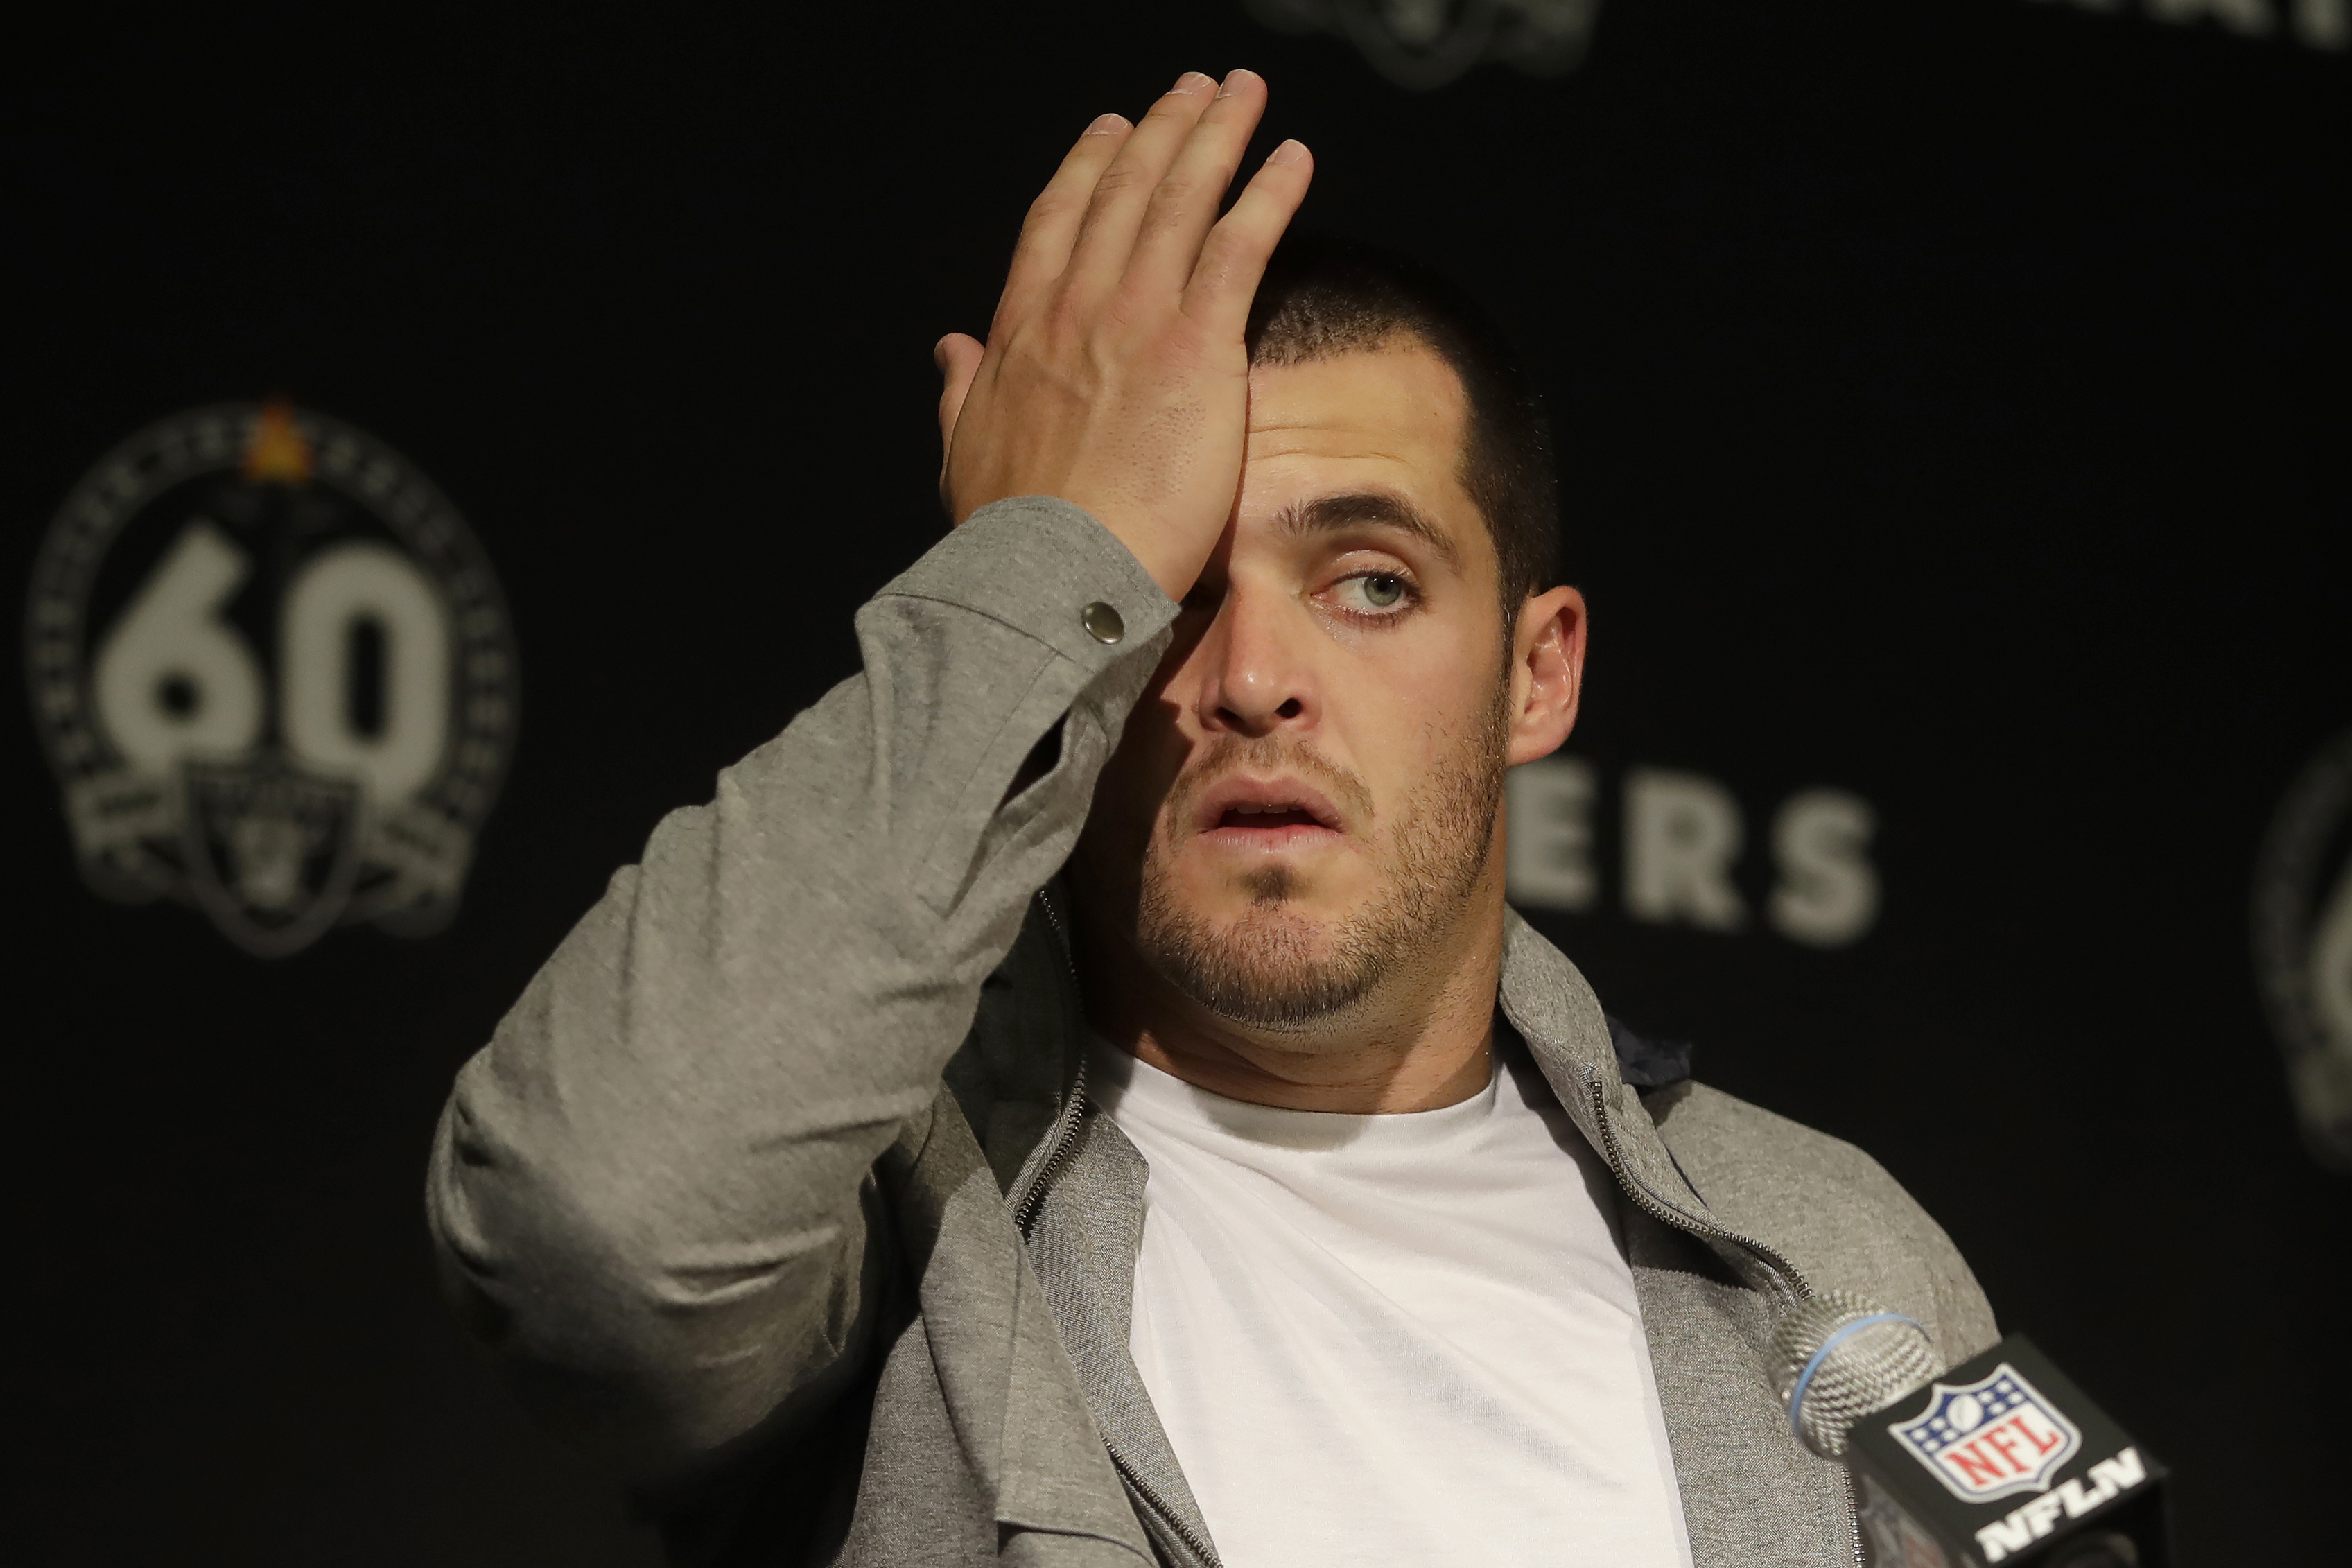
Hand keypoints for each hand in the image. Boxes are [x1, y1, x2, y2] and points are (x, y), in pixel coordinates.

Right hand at [933, 69, 1312, 600]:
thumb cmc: (1012, 537)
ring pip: (1180, 201)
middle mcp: (1077, 311)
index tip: (1108, 133)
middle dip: (1159, 133)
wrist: (1051, 575)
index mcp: (1021, 337)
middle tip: (1189, 92)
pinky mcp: (1196, 346)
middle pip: (1123, 196)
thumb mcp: (965, 456)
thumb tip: (948, 351)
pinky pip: (1240, 247)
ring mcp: (1135, 321)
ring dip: (1215, 135)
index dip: (1087, 171)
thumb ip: (962, 395)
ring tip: (1241, 94)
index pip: (1056, 228)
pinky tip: (1293, 157)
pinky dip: (1268, 194)